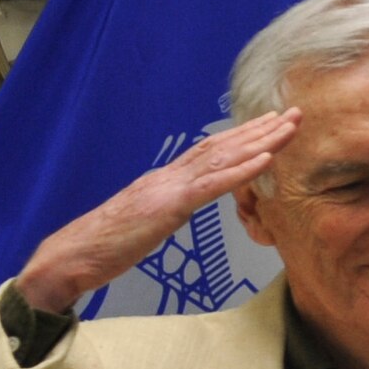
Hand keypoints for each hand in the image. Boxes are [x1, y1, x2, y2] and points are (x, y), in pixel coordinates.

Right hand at [15, 109, 301, 312]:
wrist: (73, 255)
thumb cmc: (104, 248)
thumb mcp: (144, 227)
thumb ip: (164, 211)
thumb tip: (178, 208)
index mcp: (165, 182)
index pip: (210, 154)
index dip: (243, 138)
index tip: (271, 126)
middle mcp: (169, 176)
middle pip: (222, 146)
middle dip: (261, 129)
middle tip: (295, 113)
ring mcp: (168, 188)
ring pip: (222, 157)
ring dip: (260, 140)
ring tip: (289, 126)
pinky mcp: (168, 206)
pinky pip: (211, 185)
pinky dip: (241, 169)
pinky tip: (266, 158)